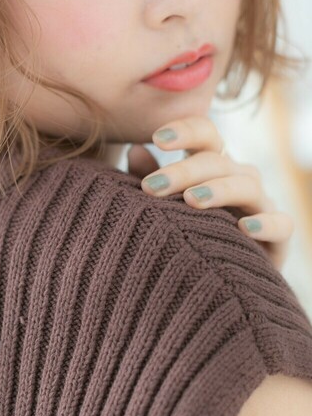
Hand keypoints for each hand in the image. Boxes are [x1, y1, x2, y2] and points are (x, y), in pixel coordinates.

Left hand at [127, 115, 293, 271]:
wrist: (218, 284)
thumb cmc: (184, 235)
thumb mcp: (162, 205)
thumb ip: (149, 178)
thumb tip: (134, 150)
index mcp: (210, 165)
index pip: (205, 134)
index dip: (185, 130)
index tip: (157, 138)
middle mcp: (239, 178)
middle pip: (217, 161)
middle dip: (183, 171)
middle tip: (152, 186)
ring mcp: (261, 205)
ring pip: (246, 185)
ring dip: (219, 190)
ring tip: (191, 200)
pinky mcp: (279, 238)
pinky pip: (281, 224)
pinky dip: (265, 224)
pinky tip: (243, 228)